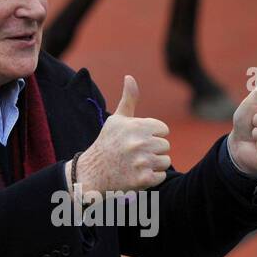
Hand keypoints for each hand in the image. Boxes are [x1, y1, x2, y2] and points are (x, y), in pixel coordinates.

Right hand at [74, 75, 170, 195]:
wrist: (91, 174)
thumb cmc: (107, 144)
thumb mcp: (116, 120)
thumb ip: (129, 99)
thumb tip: (130, 77)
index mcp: (135, 126)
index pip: (163, 130)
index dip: (152, 135)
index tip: (138, 140)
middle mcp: (139, 143)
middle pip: (165, 145)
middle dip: (153, 150)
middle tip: (135, 154)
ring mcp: (141, 162)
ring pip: (165, 161)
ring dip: (154, 164)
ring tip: (136, 164)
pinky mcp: (143, 180)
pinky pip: (161, 176)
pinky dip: (152, 177)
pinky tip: (136, 174)